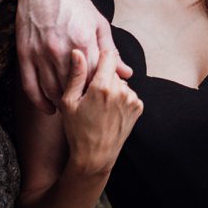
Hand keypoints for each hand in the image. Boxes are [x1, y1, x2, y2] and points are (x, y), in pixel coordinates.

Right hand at [15, 0, 130, 113]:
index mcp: (83, 41)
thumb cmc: (75, 4)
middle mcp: (61, 50)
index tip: (105, 97)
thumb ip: (111, 51)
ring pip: (52, 90)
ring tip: (73, 108)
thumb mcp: (99, 24)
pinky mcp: (25, 55)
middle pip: (74, 87)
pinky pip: (30, 87)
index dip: (101, 91)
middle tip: (90, 106)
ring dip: (63, 103)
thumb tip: (127, 73)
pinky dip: (40, 102)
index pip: (95, 77)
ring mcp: (40, 53)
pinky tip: (50, 109)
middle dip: (83, 99)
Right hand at [59, 49, 142, 177]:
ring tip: (99, 105)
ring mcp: (132, 99)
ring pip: (121, 82)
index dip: (99, 57)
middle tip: (91, 94)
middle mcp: (121, 90)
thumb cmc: (77, 130)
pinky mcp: (139, 107)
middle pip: (113, 70)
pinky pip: (128, 93)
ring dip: (112, 88)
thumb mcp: (69, 103)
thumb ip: (75, 75)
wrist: (96, 156)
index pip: (108, 55)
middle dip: (103, 76)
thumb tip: (77, 52)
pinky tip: (109, 111)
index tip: (92, 63)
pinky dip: (120, 98)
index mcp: (102, 87)